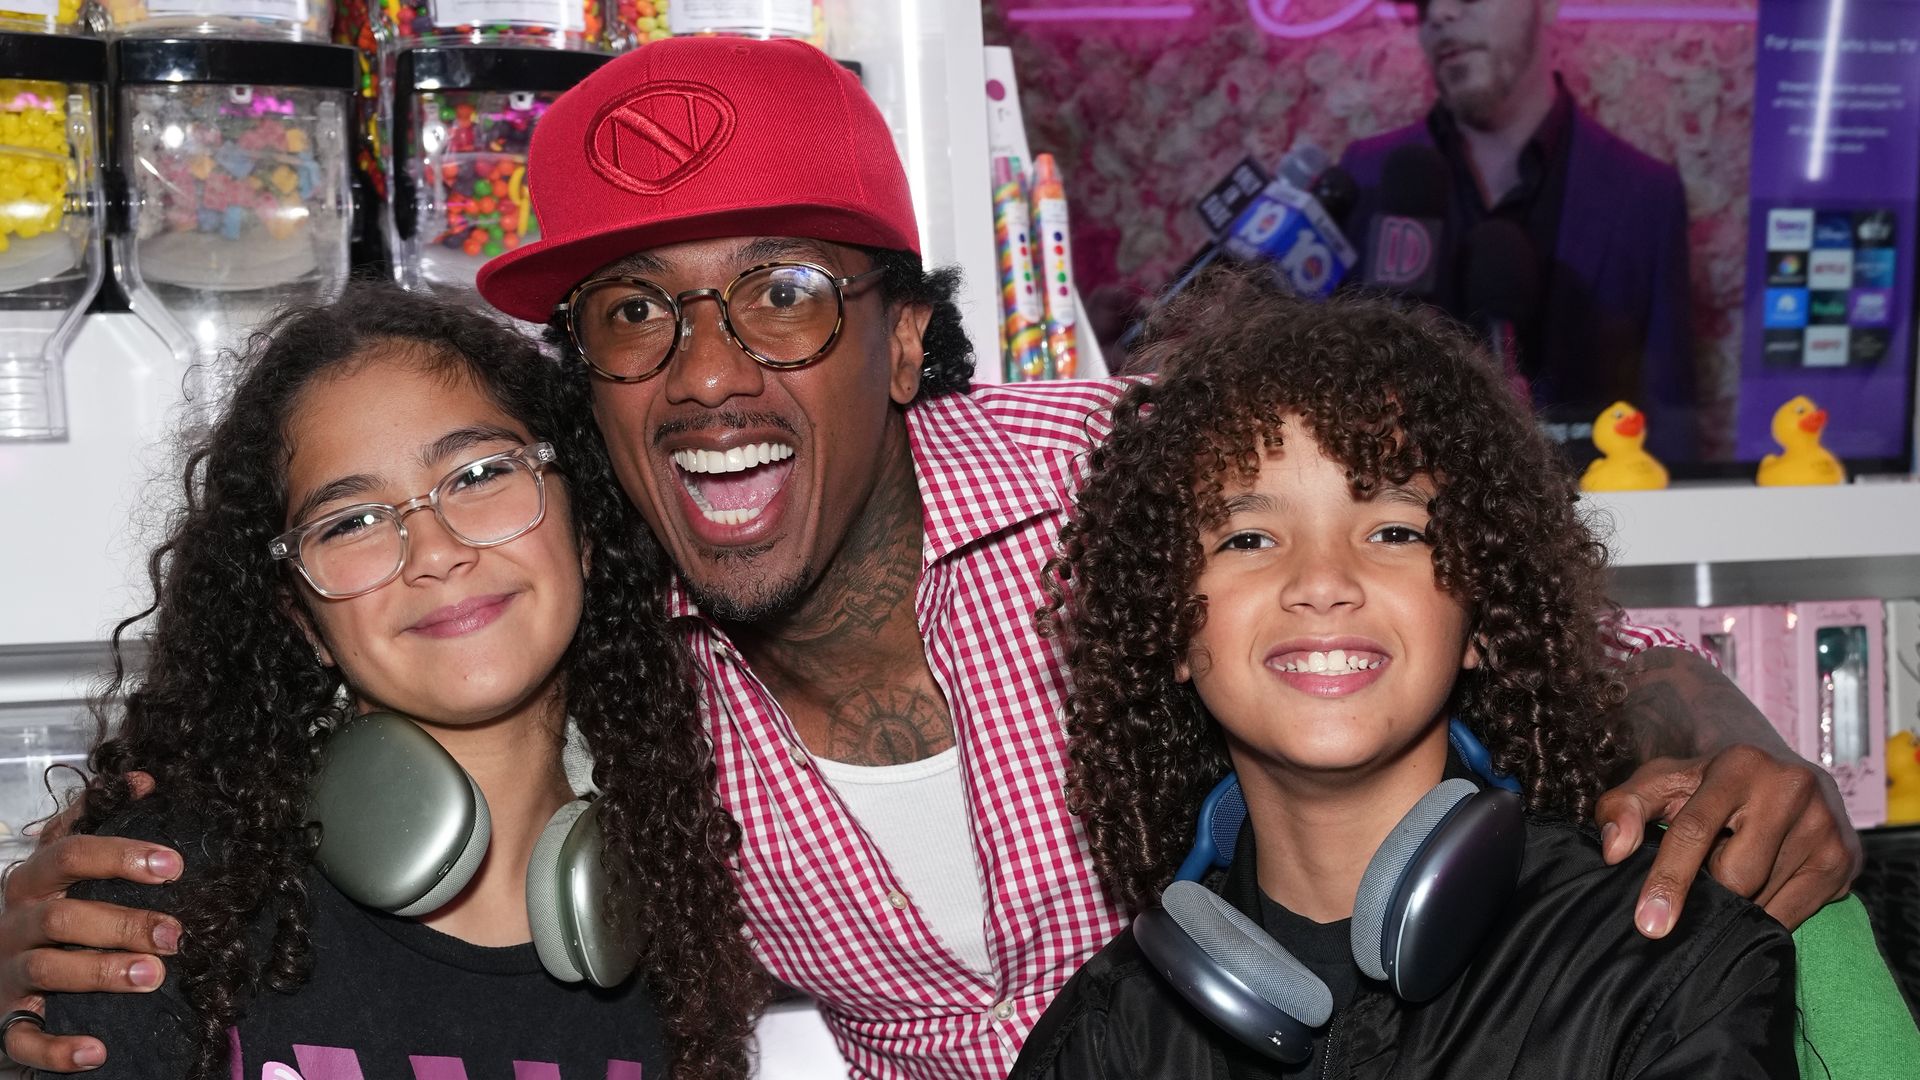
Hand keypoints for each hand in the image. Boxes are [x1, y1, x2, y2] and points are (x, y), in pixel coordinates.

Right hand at [1, 772, 179, 1070]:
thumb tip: (144, 778)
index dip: (122, 855)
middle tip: (177, 934)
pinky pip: (24, 1039)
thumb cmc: (46, 912)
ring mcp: (7, 973)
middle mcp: (16, 923)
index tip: (175, 865)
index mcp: (34, 880)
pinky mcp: (4, 1021)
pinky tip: (96, 1052)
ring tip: (154, 976)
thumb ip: (96, 819)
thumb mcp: (63, 863)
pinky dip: (57, 1048)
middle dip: (123, 923)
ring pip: (49, 970)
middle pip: (64, 917)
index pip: (71, 853)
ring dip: (102, 972)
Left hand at [1594, 746, 1861, 938]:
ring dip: (1737, 903)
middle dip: (1710, 889)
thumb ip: (1623, 807)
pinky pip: (1793, 915)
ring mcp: (1824, 825)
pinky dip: (1765, 913)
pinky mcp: (1845, 860)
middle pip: (1734, 876)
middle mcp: (1790, 789)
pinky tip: (1760, 887)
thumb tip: (1613, 850)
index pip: (1695, 831)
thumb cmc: (1708, 787)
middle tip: (1705, 874)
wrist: (1782, 777)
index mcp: (1739, 765)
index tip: (1649, 924)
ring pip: (1764, 901)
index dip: (1668, 880)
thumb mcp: (1660, 784)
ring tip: (1735, 872)